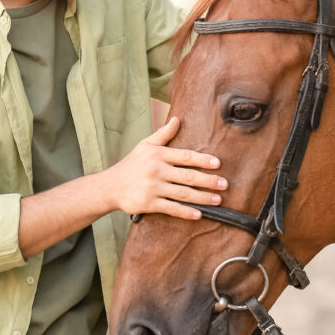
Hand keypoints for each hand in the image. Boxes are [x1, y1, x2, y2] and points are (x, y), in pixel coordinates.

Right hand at [104, 117, 227, 219]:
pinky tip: (199, 214)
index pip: (185, 156)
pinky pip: (171, 208)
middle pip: (188, 176)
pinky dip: (186, 212)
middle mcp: (156, 170)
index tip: (217, 164)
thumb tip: (177, 120)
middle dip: (208, 181)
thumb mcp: (144, 145)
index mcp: (157, 154)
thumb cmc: (131, 165)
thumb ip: (163, 134)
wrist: (110, 186)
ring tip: (217, 200)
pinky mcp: (148, 203)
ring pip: (183, 193)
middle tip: (224, 184)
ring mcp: (152, 188)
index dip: (202, 160)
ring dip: (203, 198)